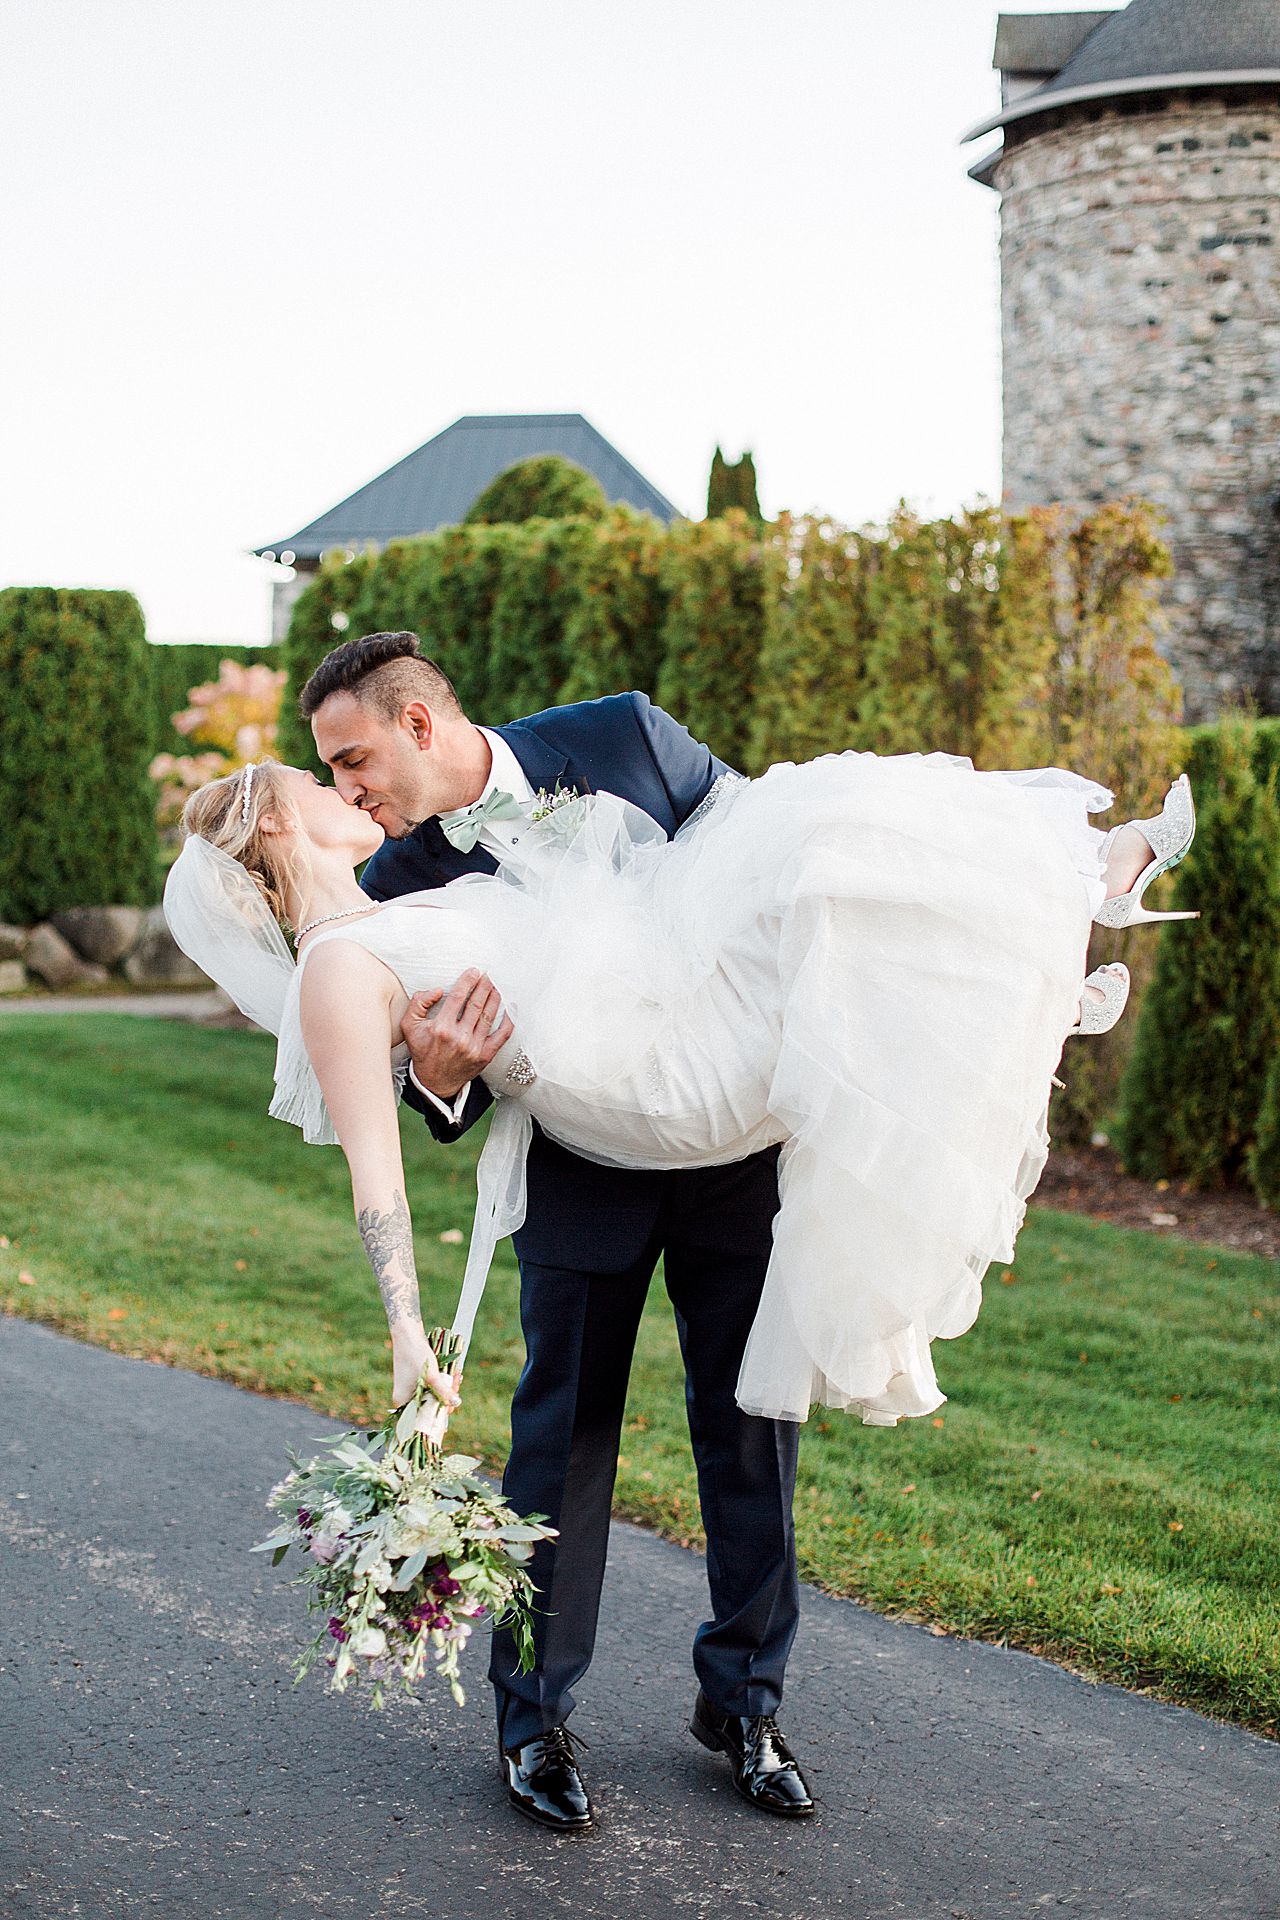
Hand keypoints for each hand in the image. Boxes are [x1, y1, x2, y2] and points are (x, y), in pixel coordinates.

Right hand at [392, 1329, 461, 1411]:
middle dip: (446, 1395)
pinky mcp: (417, 1379)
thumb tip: (456, 1404)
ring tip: (457, 1374)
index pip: (423, 1417)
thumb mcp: (431, 1376)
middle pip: (430, 1405)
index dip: (439, 1413)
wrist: (408, 1333)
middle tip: (457, 1383)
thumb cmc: (415, 1355)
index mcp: (402, 1402)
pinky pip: (432, 1385)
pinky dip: (443, 1380)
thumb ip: (443, 1391)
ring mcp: (411, 1388)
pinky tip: (453, 1372)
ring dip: (447, 1386)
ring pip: (434, 1394)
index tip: (453, 1405)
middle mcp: (405, 1398)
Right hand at [402, 968, 514, 1100]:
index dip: (468, 981)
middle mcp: (459, 1037)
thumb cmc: (423, 1051)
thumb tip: (436, 990)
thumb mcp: (409, 1027)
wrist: (435, 1082)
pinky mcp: (485, 1056)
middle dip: (484, 985)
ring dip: (495, 997)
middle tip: (489, 974)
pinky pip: (502, 1035)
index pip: (458, 997)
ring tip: (497, 986)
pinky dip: (509, 1020)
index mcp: (441, 1028)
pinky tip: (510, 1008)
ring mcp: (474, 1047)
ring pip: (489, 1016)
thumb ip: (418, 1004)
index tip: (474, 971)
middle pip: (477, 1004)